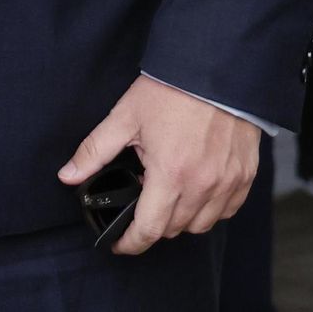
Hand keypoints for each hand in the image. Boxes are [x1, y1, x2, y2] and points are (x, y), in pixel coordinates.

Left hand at [58, 76, 258, 254]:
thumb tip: (67, 176)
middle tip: (141, 202)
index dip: (130, 242)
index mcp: (170, 175)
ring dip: (181, 219)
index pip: (149, 229)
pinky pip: (226, 211)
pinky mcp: (245, 177)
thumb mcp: (125, 117)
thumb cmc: (170, 90)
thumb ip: (95, 151)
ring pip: (201, 225)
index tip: (119, 243)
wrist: (214, 68)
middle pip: (174, 230)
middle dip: (153, 224)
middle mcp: (202, 186)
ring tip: (167, 193)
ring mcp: (227, 184)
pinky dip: (209, 208)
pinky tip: (195, 188)